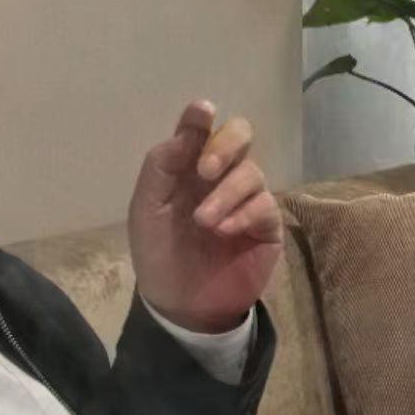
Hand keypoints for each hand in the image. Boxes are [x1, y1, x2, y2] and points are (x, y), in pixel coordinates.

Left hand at [128, 100, 282, 332]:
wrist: (179, 302)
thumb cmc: (158, 250)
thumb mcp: (147, 206)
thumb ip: (163, 164)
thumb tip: (190, 126)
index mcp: (189, 165)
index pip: (202, 130)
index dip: (202, 118)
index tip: (202, 112)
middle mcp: (221, 175)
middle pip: (241, 136)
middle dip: (225, 146)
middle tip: (205, 170)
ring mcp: (246, 199)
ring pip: (252, 172)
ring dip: (226, 194)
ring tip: (204, 222)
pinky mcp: (267, 226)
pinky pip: (266, 206)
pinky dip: (244, 213)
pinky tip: (223, 230)